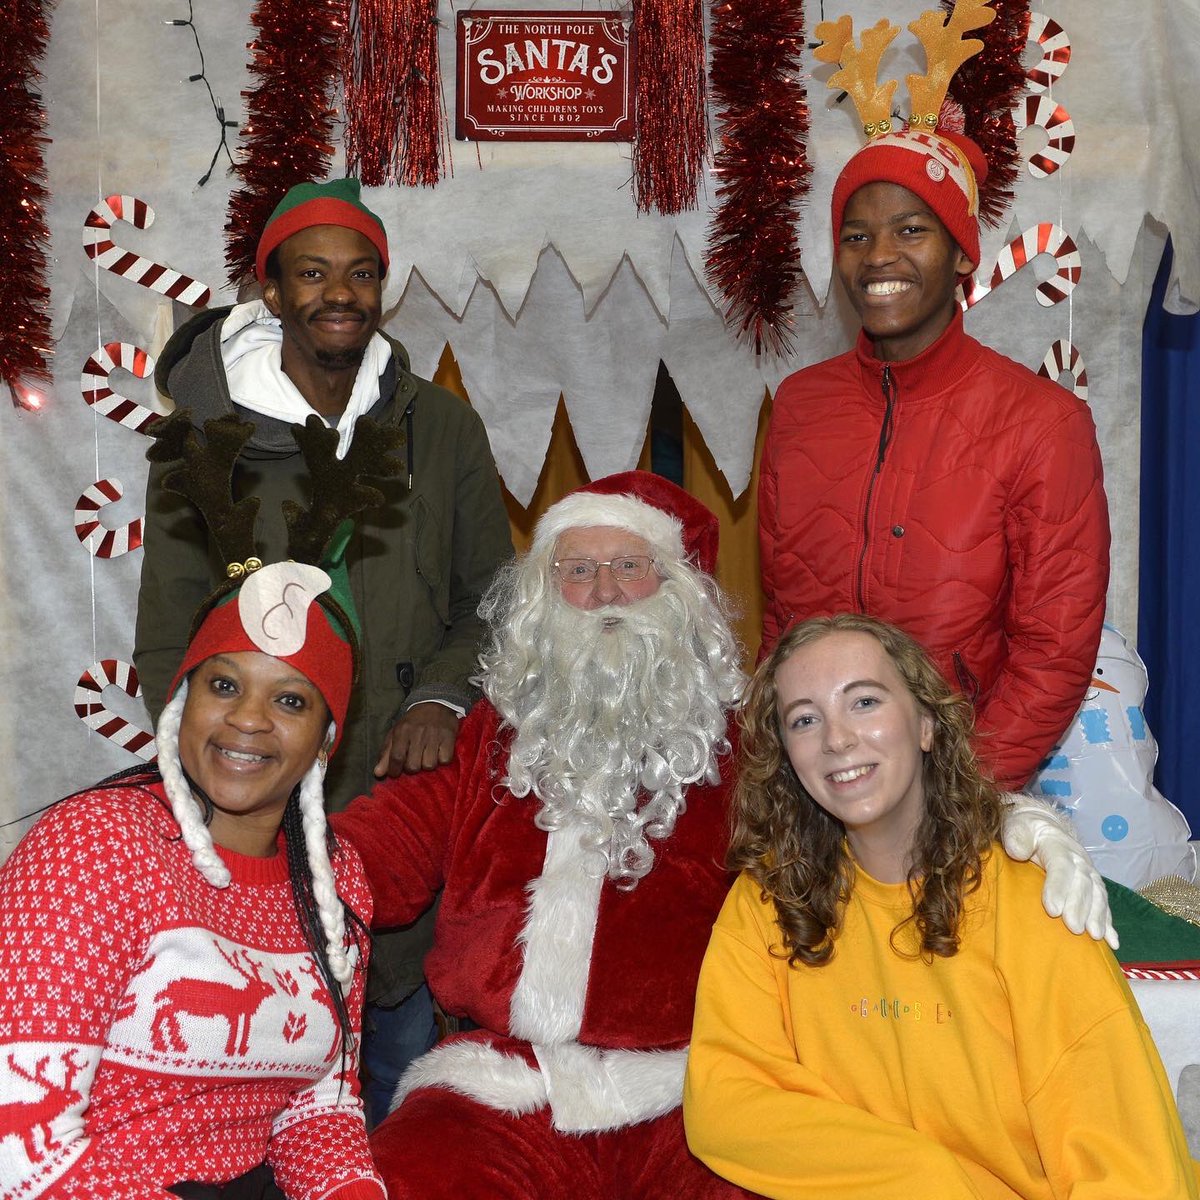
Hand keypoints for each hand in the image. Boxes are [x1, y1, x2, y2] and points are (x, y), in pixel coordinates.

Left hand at [373, 705, 459, 776]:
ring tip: (427, 755)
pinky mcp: (449, 737)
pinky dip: (442, 759)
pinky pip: (445, 760)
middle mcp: (418, 733)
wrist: (436, 703)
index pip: (396, 757)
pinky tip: (439, 752)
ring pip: (429, 765)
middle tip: (414, 760)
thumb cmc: (413, 723)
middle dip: (412, 768)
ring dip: (427, 764)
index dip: (394, 770)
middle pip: (413, 766)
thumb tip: (378, 774)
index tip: (395, 773)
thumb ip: (386, 754)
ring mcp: (435, 735)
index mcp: (402, 731)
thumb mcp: (396, 733)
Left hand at [1001, 796, 1118, 949]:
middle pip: (1083, 883)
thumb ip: (1016, 837)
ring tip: (1095, 936)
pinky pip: (1103, 903)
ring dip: (1098, 916)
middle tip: (1074, 928)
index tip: (1053, 910)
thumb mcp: (1016, 827)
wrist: (1042, 826)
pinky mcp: (1092, 884)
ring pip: (1098, 894)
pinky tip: (1111, 941)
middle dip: (1079, 907)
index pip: (1061, 865)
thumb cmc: (1025, 831)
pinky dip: (1108, 922)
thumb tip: (1017, 851)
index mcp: (1058, 845)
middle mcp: (1079, 859)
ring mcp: (1088, 872)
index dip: (1058, 887)